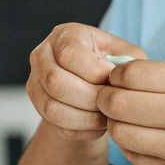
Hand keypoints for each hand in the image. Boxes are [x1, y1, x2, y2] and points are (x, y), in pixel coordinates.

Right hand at [27, 23, 146, 141]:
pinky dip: (82, 129)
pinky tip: (98, 124)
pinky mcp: (38, 105)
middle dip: (90, 99)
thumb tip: (122, 80)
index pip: (69, 55)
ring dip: (86, 118)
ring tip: (107, 117)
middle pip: (56, 82)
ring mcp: (35, 81)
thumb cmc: (112, 65)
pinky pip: (57, 125)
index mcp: (64, 35)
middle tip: (111, 104)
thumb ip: (129, 62)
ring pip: (52, 108)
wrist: (94, 83)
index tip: (114, 81)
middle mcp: (42, 55)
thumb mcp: (125, 55)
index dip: (94, 72)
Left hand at [98, 59, 164, 164]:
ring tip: (129, 119)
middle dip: (106, 98)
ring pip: (120, 133)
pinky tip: (144, 139)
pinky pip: (136, 158)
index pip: (129, 74)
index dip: (116, 75)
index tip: (120, 78)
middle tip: (112, 98)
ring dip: (116, 124)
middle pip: (116, 104)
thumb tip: (124, 75)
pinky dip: (131, 146)